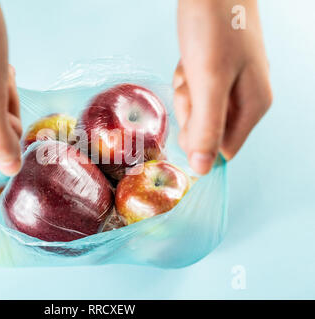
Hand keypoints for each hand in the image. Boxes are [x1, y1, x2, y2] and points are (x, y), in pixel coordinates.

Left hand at [174, 0, 271, 173]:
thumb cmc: (214, 28)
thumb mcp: (209, 81)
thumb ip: (207, 127)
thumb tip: (203, 169)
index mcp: (253, 107)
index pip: (220, 150)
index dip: (200, 134)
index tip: (195, 105)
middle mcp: (247, 100)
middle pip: (206, 129)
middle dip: (191, 106)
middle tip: (194, 77)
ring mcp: (233, 85)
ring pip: (197, 108)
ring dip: (187, 88)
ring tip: (194, 62)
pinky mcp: (219, 73)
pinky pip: (195, 89)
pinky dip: (187, 75)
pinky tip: (191, 57)